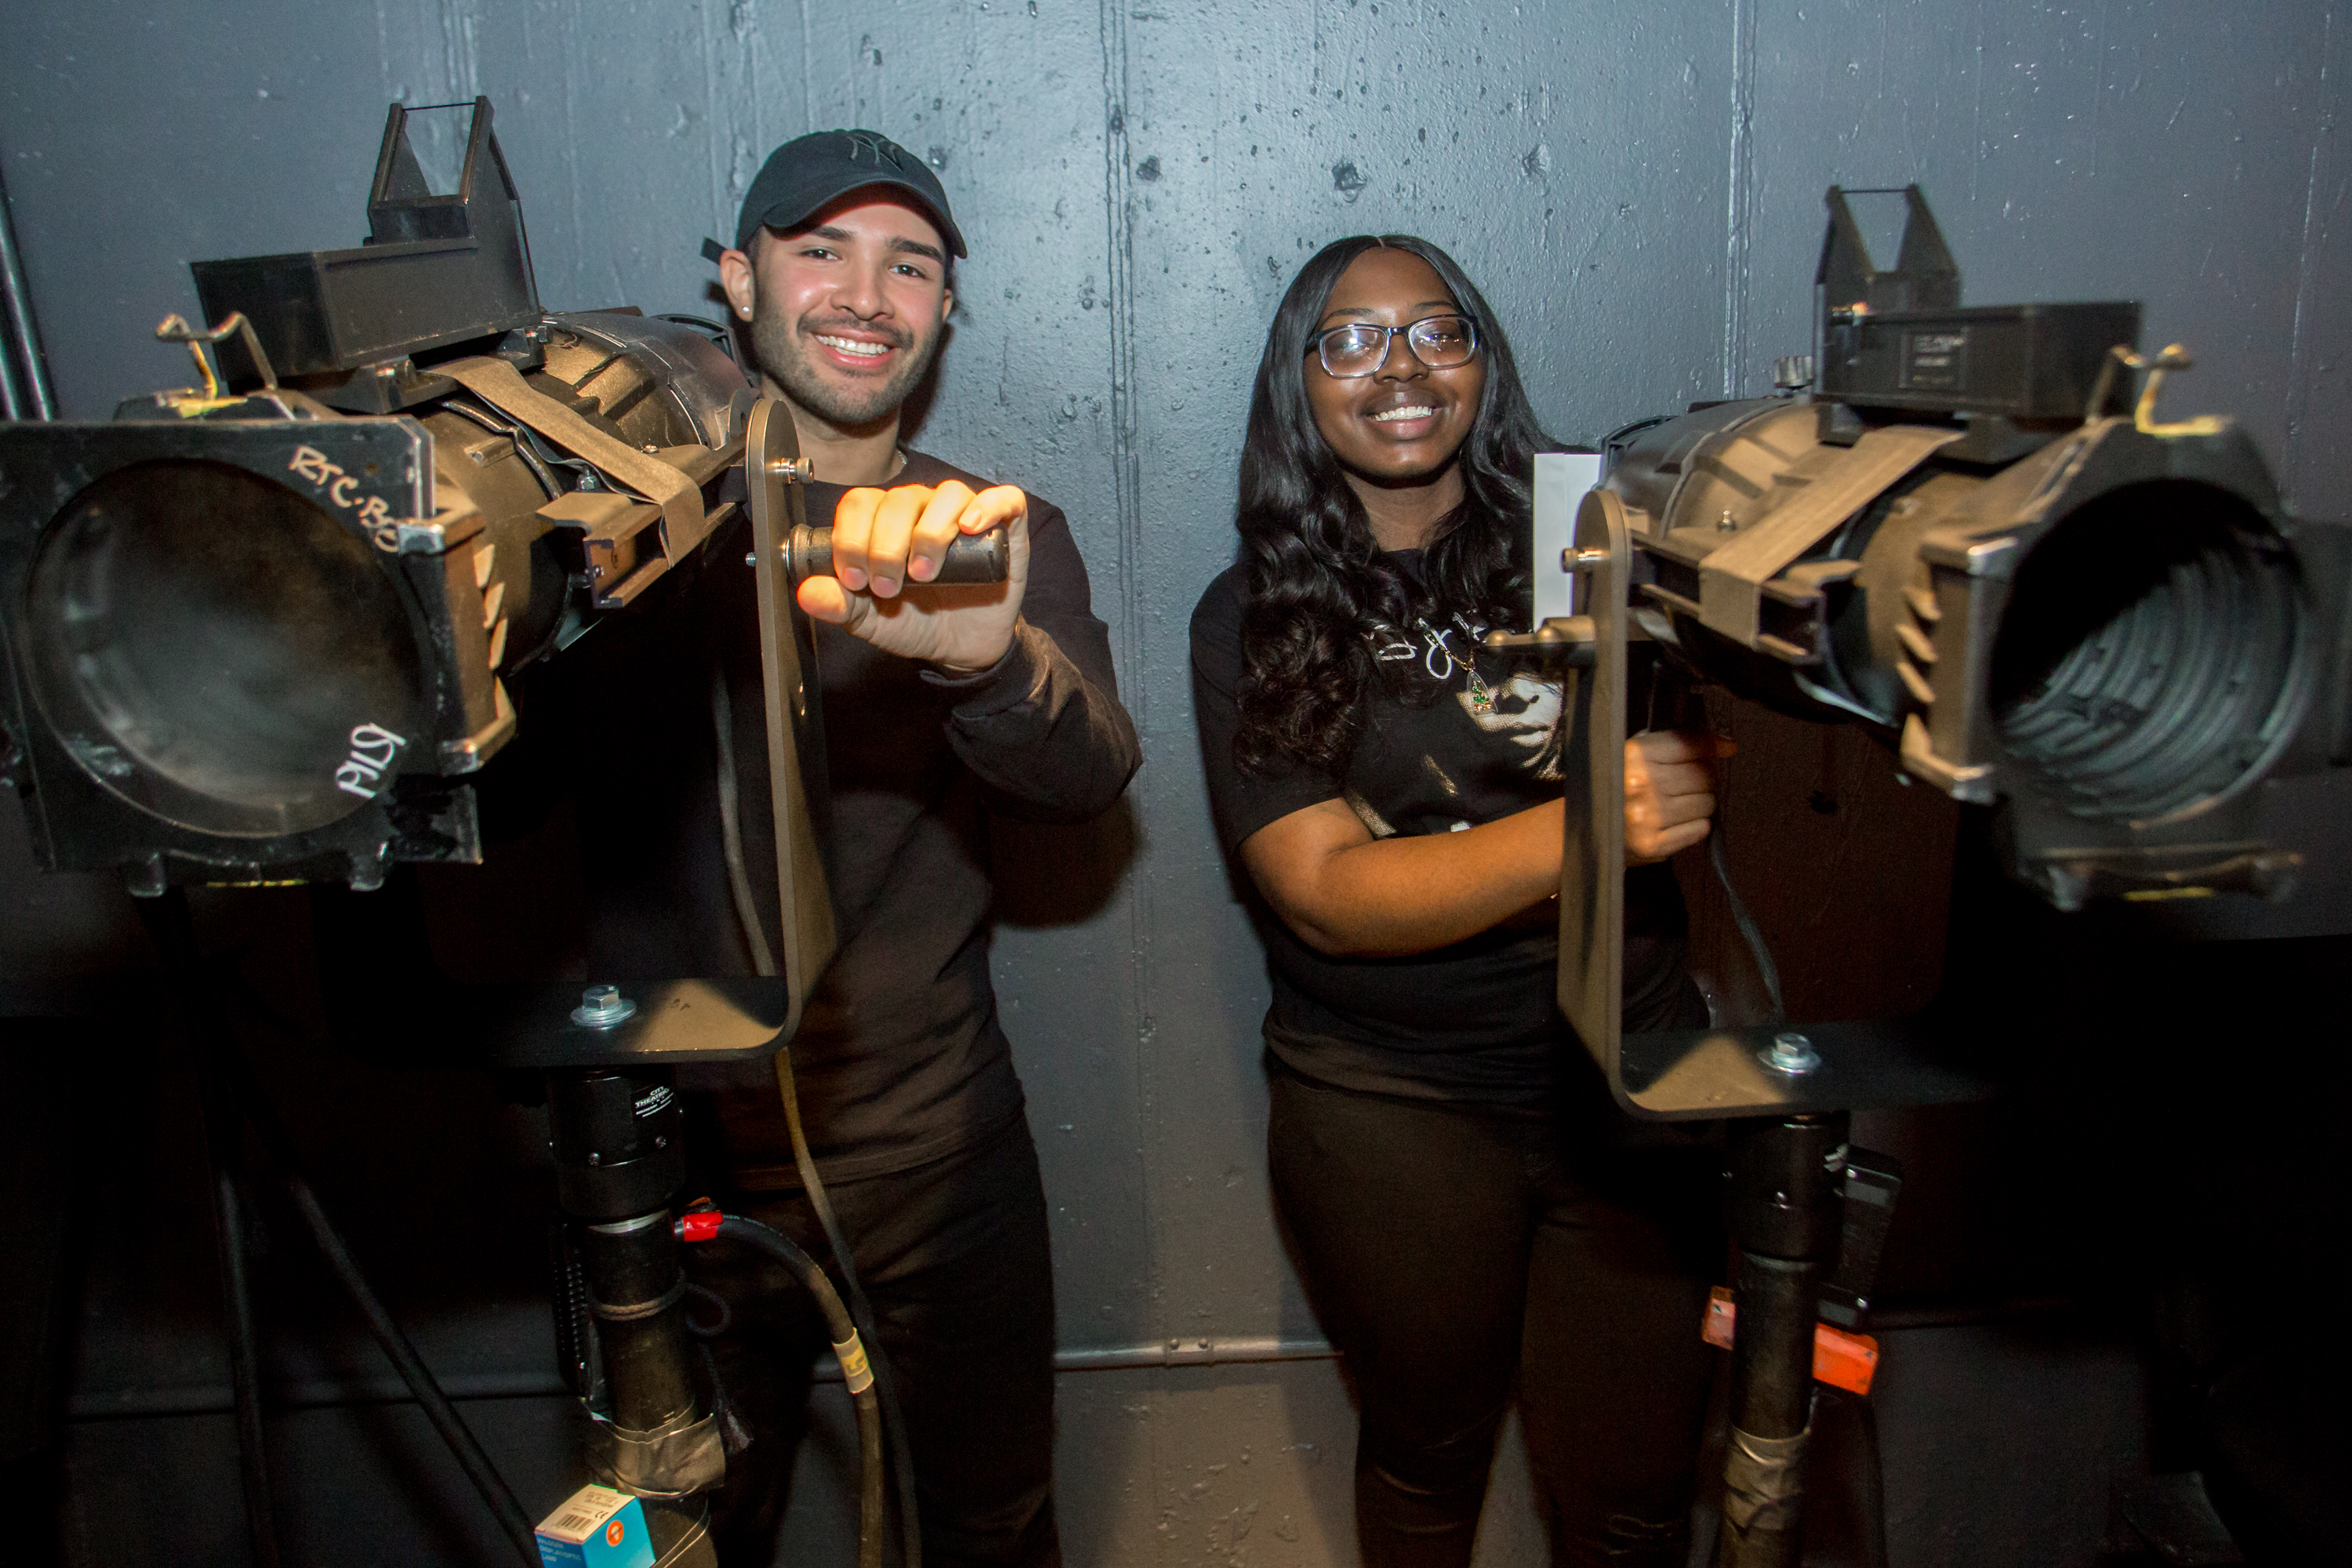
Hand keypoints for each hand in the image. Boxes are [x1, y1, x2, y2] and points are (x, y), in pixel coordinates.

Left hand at [796, 481, 1030, 669]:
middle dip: (887, 545)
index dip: (852, 536)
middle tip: (890, 585)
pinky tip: (972, 527)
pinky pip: (1004, 499)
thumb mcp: (872, 621)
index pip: (860, 504)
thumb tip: (806, 592)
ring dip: (930, 532)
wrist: (963, 647)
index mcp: (884, 522)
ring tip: (925, 572)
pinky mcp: (1005, 528)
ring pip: (947, 495)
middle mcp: (922, 509)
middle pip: (899, 499)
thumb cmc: (916, 623)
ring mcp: (964, 515)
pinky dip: (989, 506)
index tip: (855, 578)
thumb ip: (840, 605)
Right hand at [1624, 729, 1733, 864]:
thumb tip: (1728, 745)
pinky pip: (1699, 829)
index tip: (1726, 748)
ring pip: (1706, 803)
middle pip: (1703, 775)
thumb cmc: (1613, 787)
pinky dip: (1695, 826)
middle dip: (1703, 779)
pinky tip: (1676, 823)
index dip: (1712, 746)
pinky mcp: (1653, 845)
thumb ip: (1675, 744)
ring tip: (1679, 805)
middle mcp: (1641, 783)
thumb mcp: (1633, 755)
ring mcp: (1647, 816)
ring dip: (1700, 804)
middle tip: (1687, 784)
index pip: (1691, 744)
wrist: (1580, 831)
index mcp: (1634, 754)